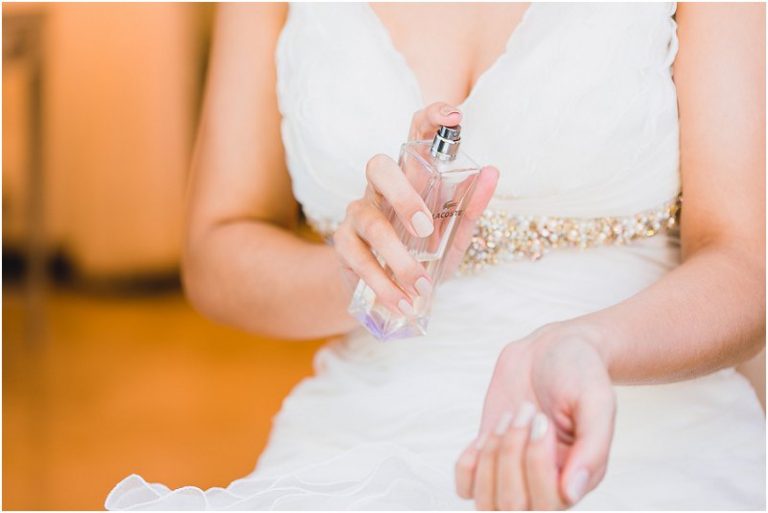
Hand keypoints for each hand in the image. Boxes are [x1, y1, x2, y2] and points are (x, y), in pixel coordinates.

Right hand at [333, 102, 498, 314]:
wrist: (386, 290)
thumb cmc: (422, 254)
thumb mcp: (452, 235)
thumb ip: (470, 208)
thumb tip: (492, 172)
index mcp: (410, 176)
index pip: (415, 135)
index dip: (430, 119)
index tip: (454, 118)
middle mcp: (380, 188)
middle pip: (379, 167)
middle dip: (403, 196)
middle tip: (426, 230)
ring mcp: (358, 213)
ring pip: (369, 222)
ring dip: (397, 258)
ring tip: (421, 286)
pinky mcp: (343, 243)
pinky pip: (357, 258)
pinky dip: (383, 283)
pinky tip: (402, 302)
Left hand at [455, 322, 615, 509]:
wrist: (552, 349)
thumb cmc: (579, 373)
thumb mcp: (596, 401)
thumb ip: (592, 448)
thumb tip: (572, 493)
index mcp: (578, 478)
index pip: (549, 503)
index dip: (536, 463)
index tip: (541, 420)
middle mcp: (546, 486)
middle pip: (514, 507)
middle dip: (511, 453)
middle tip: (525, 411)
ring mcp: (513, 476)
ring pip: (487, 503)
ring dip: (490, 457)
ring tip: (508, 419)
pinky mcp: (489, 460)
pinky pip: (466, 487)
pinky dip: (469, 464)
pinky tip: (487, 435)